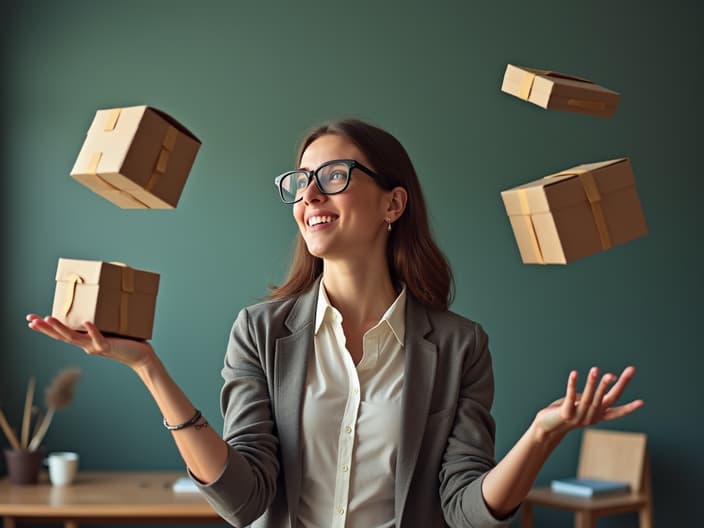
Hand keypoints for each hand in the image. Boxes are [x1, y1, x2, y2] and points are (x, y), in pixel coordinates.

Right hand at [26, 314, 155, 369]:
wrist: (141, 356)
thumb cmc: (127, 340)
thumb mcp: (110, 328)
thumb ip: (102, 319)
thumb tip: (97, 303)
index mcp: (85, 340)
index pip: (61, 333)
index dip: (45, 328)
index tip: (30, 321)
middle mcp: (87, 345)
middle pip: (61, 336)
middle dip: (45, 328)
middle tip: (30, 319)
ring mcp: (96, 347)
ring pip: (74, 338)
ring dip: (60, 328)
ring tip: (48, 318)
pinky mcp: (108, 346)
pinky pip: (98, 338)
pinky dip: (92, 330)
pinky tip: (86, 322)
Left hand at [533, 366, 643, 442]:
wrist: (547, 427)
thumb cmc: (566, 412)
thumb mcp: (582, 403)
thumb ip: (593, 395)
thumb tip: (609, 379)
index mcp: (598, 416)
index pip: (617, 412)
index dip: (629, 408)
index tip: (642, 402)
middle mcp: (591, 417)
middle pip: (608, 399)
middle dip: (620, 384)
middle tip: (631, 370)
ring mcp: (579, 416)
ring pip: (589, 397)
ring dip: (592, 382)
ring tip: (596, 369)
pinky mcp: (565, 413)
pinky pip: (570, 396)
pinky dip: (572, 384)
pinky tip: (574, 373)